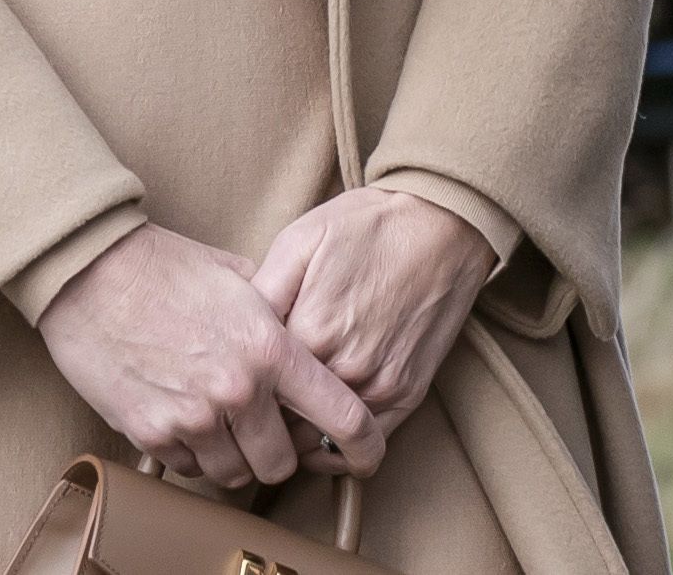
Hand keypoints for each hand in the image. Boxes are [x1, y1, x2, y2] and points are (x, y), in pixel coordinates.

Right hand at [35, 223, 382, 490]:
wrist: (93, 275)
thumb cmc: (167, 268)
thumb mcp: (240, 278)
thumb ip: (278, 312)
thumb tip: (303, 332)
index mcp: (271, 349)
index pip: (339, 415)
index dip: (363, 444)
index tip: (367, 455)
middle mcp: (238, 391)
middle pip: (281, 463)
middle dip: (280, 454)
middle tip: (270, 434)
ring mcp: (193, 418)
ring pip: (235, 474)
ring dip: (236, 459)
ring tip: (225, 426)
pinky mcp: (151, 434)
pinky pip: (189, 469)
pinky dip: (194, 456)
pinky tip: (189, 422)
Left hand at [252, 188, 498, 451]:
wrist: (444, 223)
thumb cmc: (369, 226)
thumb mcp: (301, 240)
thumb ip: (261, 291)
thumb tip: (228, 333)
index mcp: (309, 333)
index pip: (254, 388)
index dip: (240, 386)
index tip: (234, 381)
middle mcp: (345, 369)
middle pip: (283, 422)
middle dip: (263, 419)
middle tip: (253, 406)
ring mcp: (380, 385)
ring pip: (320, 441)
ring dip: (298, 437)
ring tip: (285, 419)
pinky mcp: (409, 393)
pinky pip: (365, 444)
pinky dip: (339, 449)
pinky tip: (322, 432)